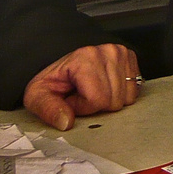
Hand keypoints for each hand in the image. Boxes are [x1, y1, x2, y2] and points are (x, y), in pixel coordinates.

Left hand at [23, 44, 140, 130]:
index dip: (82, 107)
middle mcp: (107, 51)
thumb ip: (48, 109)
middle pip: (114, 100)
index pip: (97, 99)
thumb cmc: (53, 80)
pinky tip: (105, 86)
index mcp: (85, 57)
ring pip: (126, 97)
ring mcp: (121, 53)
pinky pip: (134, 91)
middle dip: (96, 105)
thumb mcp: (38, 95)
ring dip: (108, 100)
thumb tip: (66, 122)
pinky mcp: (130, 58)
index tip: (72, 99)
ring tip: (92, 90)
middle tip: (82, 95)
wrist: (64, 67)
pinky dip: (120, 94)